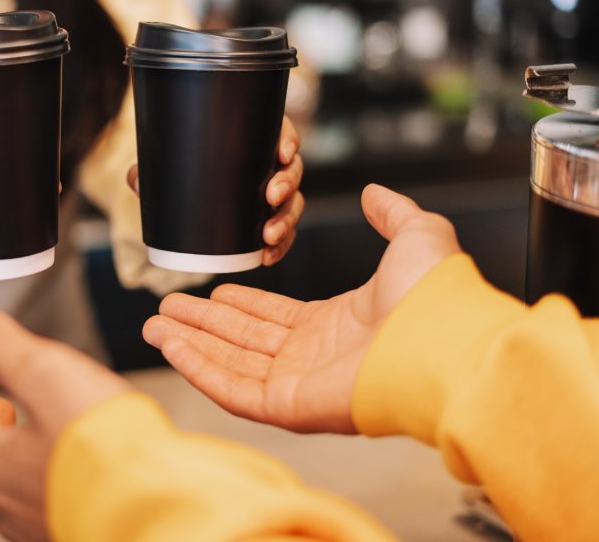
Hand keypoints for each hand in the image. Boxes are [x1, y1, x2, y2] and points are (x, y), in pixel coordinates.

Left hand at [0, 294, 130, 541]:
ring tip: (45, 429)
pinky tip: (87, 462)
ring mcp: (45, 525)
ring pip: (17, 491)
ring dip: (22, 456)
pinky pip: (57, 505)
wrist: (160, 509)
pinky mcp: (81, 530)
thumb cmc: (105, 451)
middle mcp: (10, 507)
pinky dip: (58, 477)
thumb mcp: (44, 374)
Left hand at [126, 116, 304, 265]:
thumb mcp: (165, 166)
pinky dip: (281, 245)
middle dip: (287, 184)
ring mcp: (273, 193)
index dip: (288, 139)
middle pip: (292, 169)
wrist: (184, 195)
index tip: (282, 152)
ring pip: (293, 203)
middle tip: (271, 196)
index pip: (280, 132)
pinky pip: (285, 231)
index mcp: (254, 140)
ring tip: (269, 235)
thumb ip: (149, 170)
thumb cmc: (181, 170)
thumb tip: (136, 179)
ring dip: (286, 219)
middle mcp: (269, 165)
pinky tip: (268, 256)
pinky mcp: (269, 219)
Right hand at [142, 184, 460, 433]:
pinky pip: (231, 389)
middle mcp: (316, 358)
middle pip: (244, 341)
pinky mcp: (289, 406)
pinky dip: (197, 367)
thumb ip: (392, 213)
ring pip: (230, 363)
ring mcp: (300, 384)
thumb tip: (374, 192)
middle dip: (204, 323)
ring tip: (154, 324)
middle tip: (166, 306)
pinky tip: (170, 345)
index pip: (276, 317)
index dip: (242, 304)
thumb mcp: (416, 235)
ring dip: (190, 344)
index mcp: (338, 325)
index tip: (214, 288)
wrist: (443, 341)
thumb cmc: (437, 296)